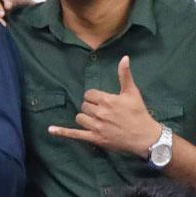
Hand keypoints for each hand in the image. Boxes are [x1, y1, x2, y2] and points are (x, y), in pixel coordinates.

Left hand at [47, 57, 164, 157]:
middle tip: (103, 111)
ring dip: (85, 117)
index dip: (94, 97)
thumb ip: (125, 75)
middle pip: (84, 105)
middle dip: (91, 107)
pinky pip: (75, 134)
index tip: (102, 101)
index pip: (89, 94)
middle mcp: (100, 113)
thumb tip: (124, 57)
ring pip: (80, 117)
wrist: (144, 137)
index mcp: (107, 100)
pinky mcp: (94, 138)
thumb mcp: (132, 92)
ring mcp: (96, 126)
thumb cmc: (139, 113)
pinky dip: (62, 132)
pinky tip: (50, 130)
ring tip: (96, 119)